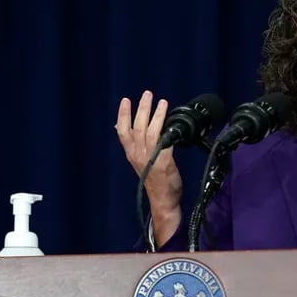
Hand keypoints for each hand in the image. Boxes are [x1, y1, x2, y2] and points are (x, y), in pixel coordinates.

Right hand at [116, 90, 181, 246]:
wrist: (162, 202)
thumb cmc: (155, 182)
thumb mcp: (142, 163)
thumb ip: (137, 147)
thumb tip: (129, 132)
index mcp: (132, 154)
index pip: (123, 131)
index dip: (123, 115)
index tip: (125, 101)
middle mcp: (138, 155)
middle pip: (137, 127)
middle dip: (142, 109)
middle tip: (147, 94)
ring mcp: (150, 159)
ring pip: (150, 131)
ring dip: (156, 115)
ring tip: (162, 102)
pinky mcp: (164, 163)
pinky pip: (166, 143)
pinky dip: (168, 131)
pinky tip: (173, 123)